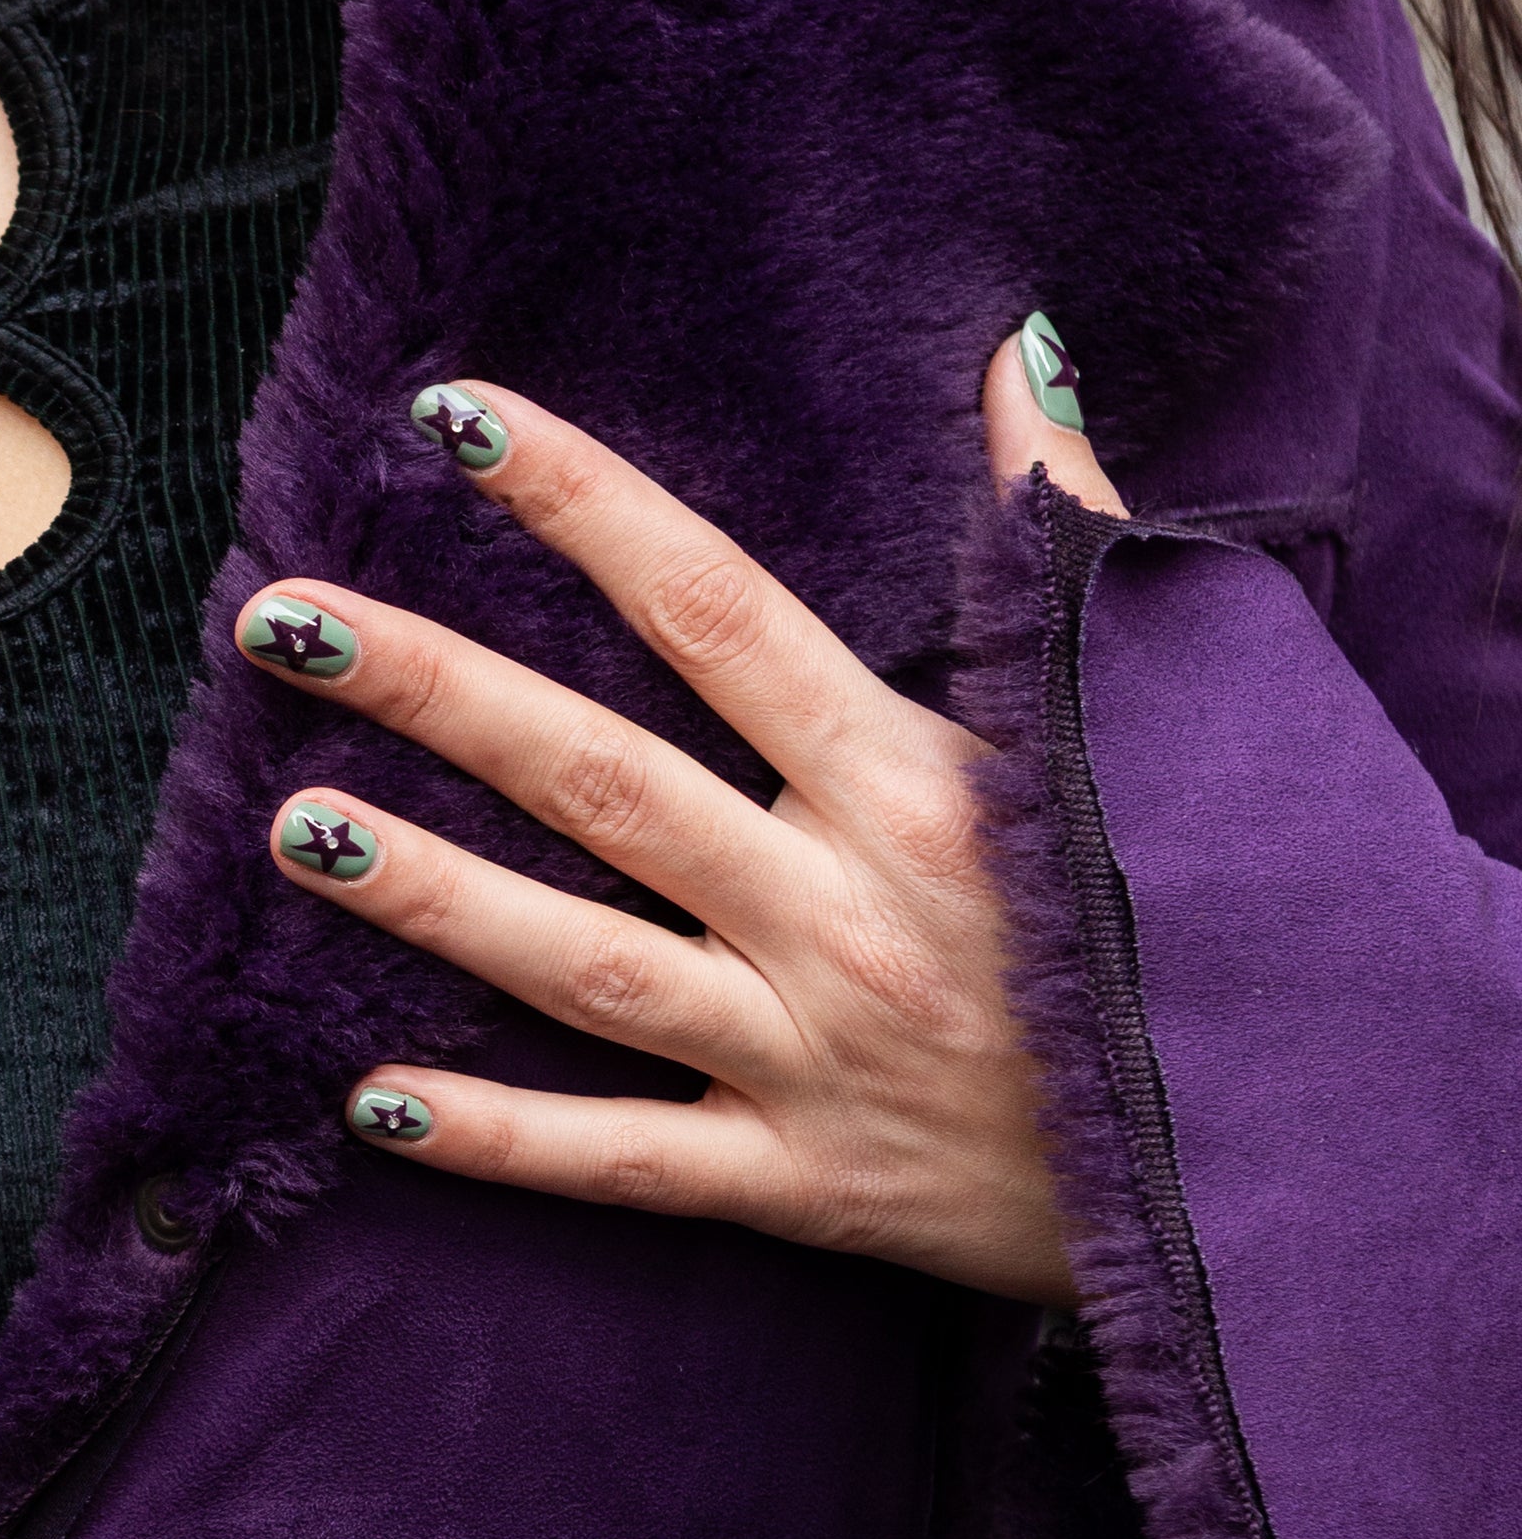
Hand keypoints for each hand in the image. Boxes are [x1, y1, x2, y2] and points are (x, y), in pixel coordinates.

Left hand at [237, 322, 1126, 1307]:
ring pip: (586, 966)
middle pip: (602, 778)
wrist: (1255, 1162)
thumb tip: (1018, 353)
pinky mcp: (801, 1185)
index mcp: (916, 777)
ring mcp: (811, 1052)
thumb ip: (1056, 534)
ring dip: (433, 896)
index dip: (580, 505)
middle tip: (282, 620)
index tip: (450, 420)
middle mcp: (844, 908)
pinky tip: (367, 1104)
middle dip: (435, 692)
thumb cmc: (1179, 914)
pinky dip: (497, 1142)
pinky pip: (624, 1161)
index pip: (715, 610)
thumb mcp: (1131, 719)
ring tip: (292, 824)